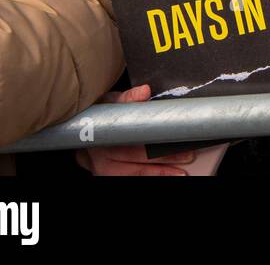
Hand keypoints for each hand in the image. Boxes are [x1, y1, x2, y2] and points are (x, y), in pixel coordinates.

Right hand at [75, 85, 194, 175]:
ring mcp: (102, 168)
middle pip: (136, 157)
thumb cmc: (100, 115)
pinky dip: (148, 175)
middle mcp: (100, 154)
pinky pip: (129, 177)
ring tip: (179, 172)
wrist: (82, 133)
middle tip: (187, 155)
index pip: (132, 136)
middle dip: (163, 157)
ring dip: (158, 172)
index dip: (155, 136)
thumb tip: (144, 91)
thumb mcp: (110, 102)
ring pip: (134, 173)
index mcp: (103, 132)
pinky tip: (164, 175)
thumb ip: (128, 97)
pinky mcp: (106, 175)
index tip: (175, 134)